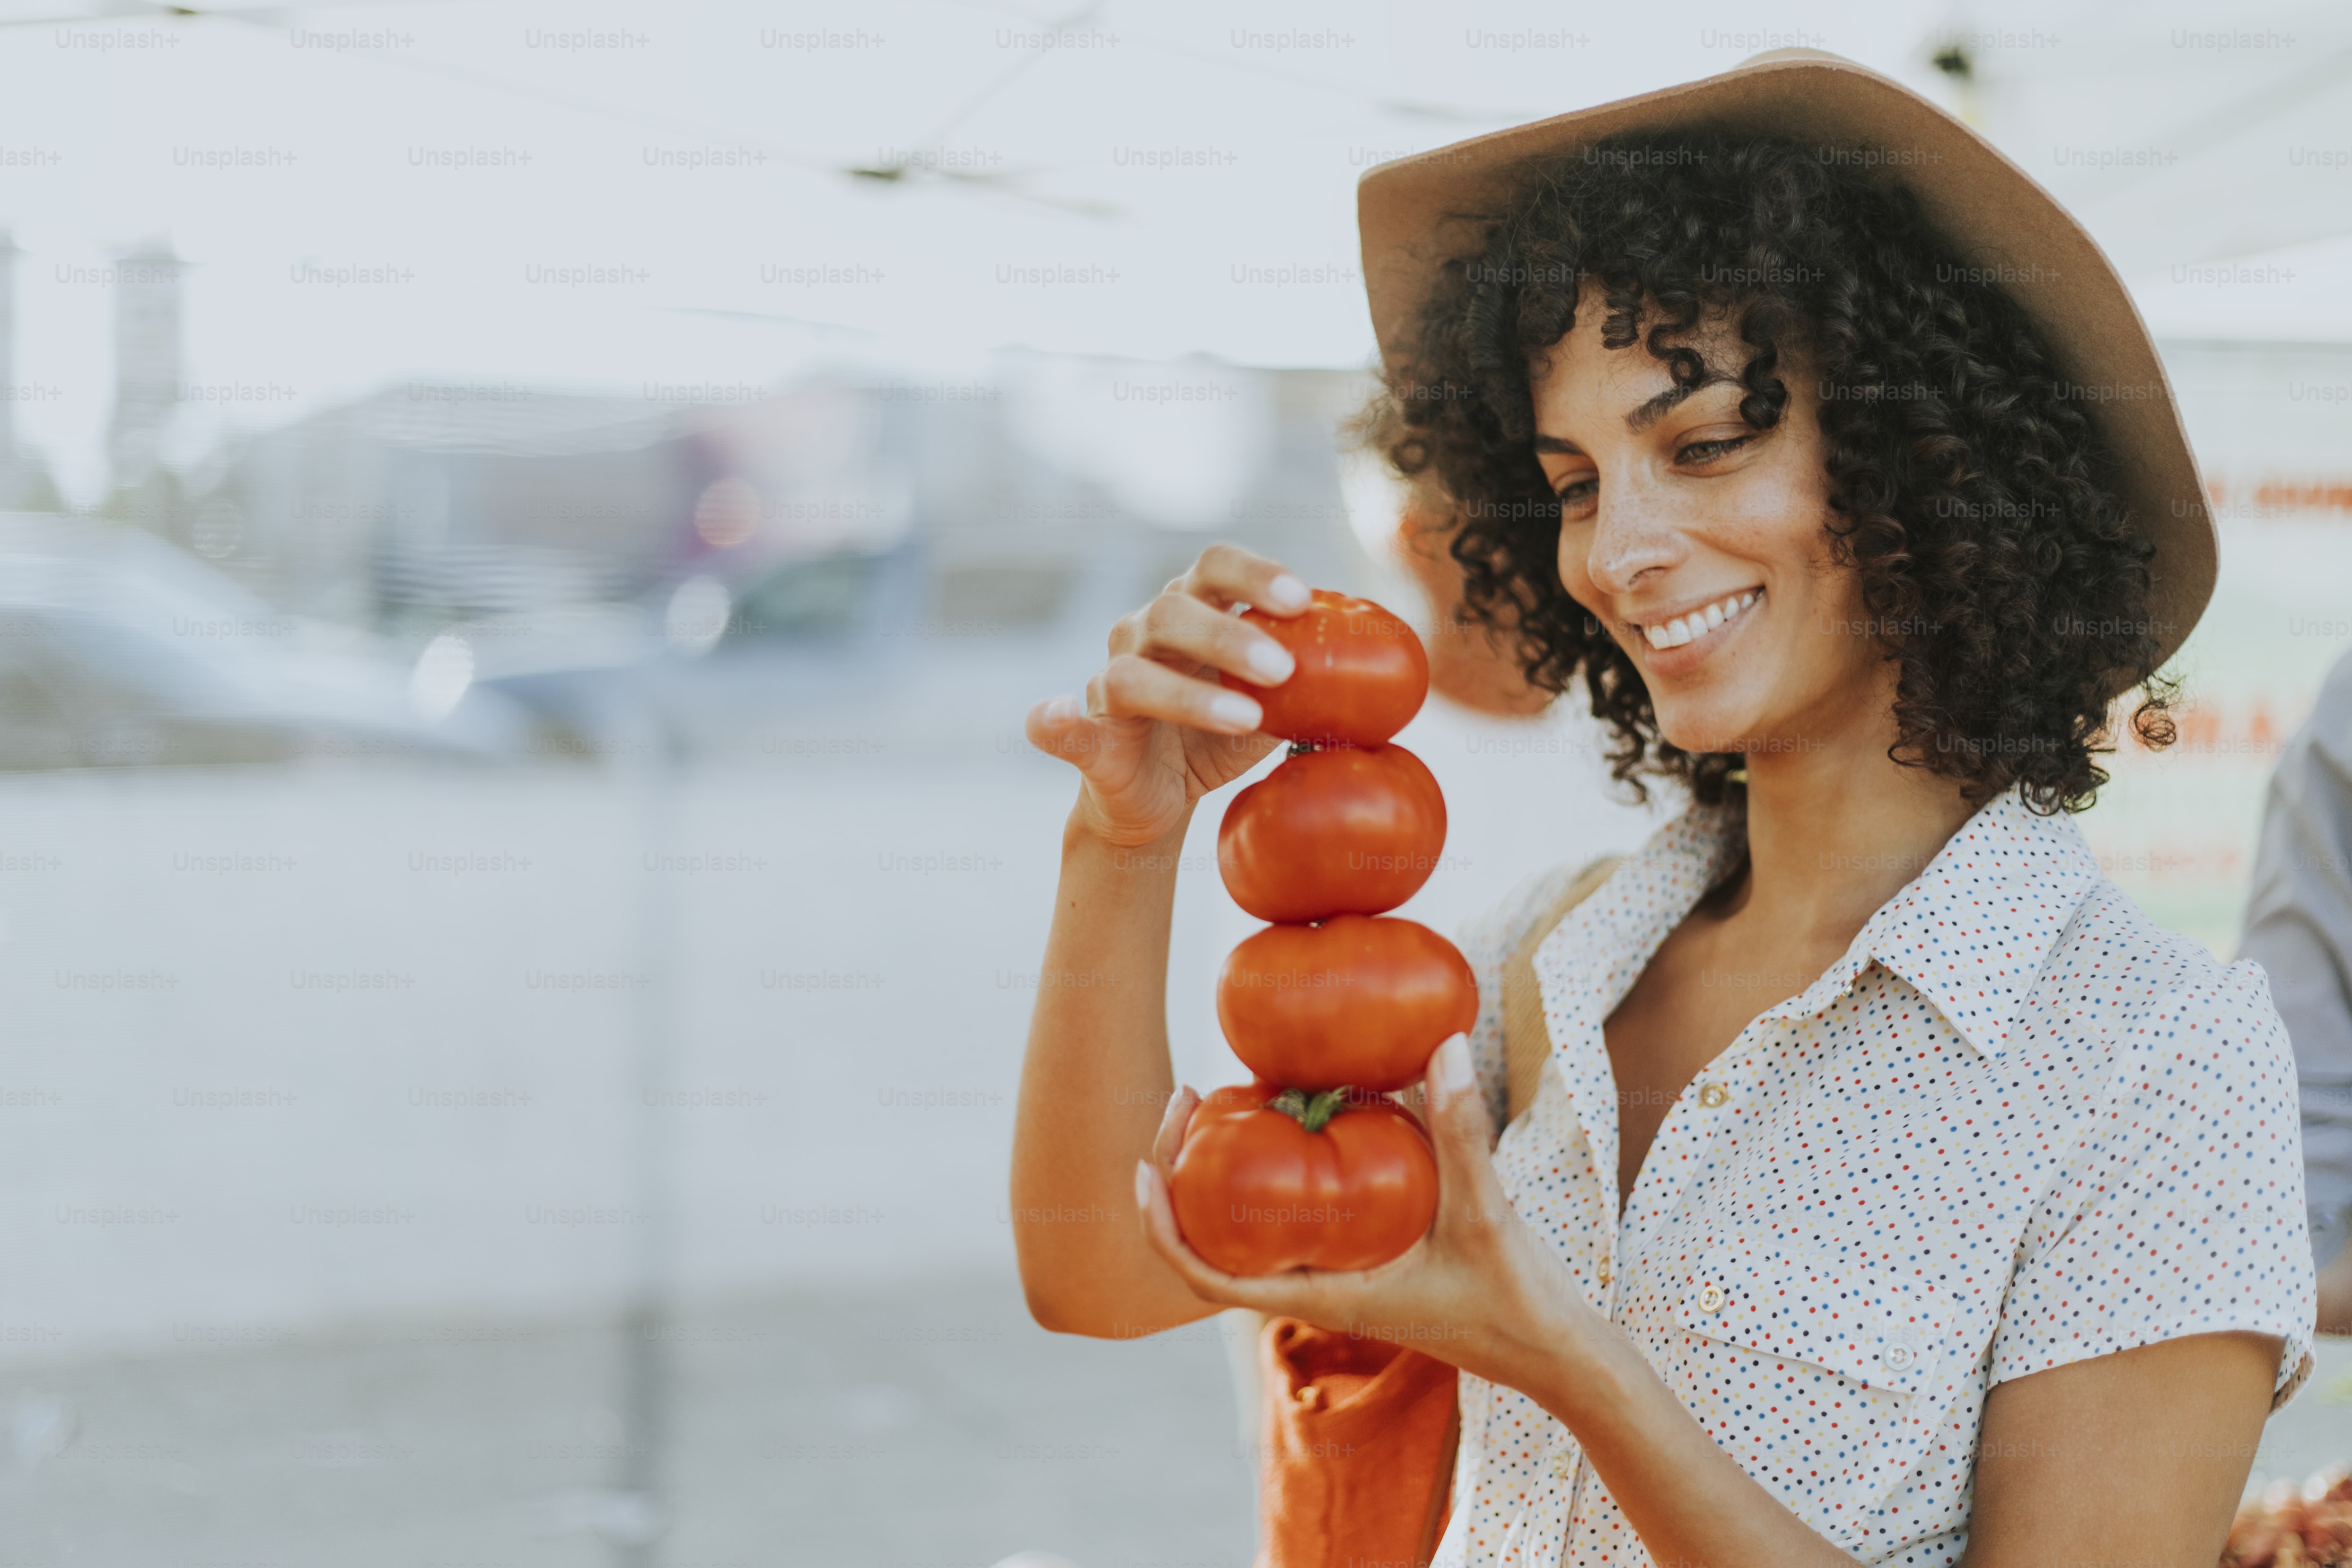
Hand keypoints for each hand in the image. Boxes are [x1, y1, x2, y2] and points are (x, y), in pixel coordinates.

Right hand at [1025, 544, 1308, 847]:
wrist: (1156, 800)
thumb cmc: (1214, 737)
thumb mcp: (1268, 709)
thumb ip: (1303, 686)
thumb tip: (1371, 674)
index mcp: (1191, 612)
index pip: (1216, 567)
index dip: (1255, 574)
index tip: (1303, 598)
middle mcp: (1144, 633)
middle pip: (1175, 609)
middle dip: (1232, 636)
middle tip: (1285, 668)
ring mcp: (1109, 682)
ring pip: (1135, 671)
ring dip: (1192, 695)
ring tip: (1249, 720)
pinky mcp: (1087, 734)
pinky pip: (1058, 725)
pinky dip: (1053, 720)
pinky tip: (1056, 715)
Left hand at [1134, 1034, 1596, 1390]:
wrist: (1549, 1349)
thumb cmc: (1512, 1298)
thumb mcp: (1485, 1210)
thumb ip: (1461, 1129)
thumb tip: (1443, 1042)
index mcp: (1322, 1296)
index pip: (1206, 1277)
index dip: (1161, 1227)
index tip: (1142, 1167)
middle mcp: (1315, 1289)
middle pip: (1213, 1241)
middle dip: (1182, 1174)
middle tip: (1188, 1096)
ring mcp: (1335, 1276)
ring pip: (1252, 1227)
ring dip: (1226, 1170)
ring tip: (1226, 1095)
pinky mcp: (1361, 1261)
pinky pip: (1299, 1218)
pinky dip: (1282, 1173)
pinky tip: (1302, 1117)